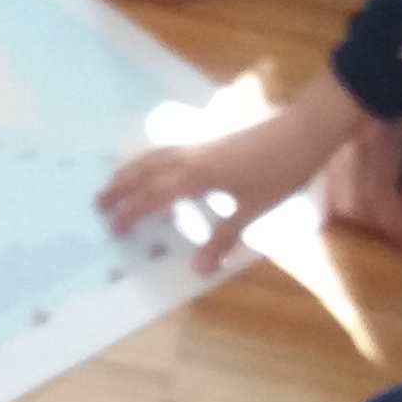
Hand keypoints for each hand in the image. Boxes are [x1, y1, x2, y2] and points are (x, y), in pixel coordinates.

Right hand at [101, 70, 368, 270]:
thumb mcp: (253, 210)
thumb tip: (197, 269)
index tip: (112, 227)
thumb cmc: (280, 172)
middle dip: (122, 186)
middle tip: (98, 201)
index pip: (154, 197)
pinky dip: (155, 160)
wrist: (303, 132)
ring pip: (157, 156)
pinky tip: (160, 167)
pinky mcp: (213, 141)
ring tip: (118, 181)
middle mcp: (191, 158)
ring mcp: (201, 146)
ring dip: (134, 170)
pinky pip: (171, 150)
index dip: (132, 212)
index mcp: (196, 177)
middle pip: (146, 171)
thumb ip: (223, 238)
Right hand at [320, 85, 401, 251]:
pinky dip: (347, 196)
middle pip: (352, 203)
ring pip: (335, 194)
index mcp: (379, 142)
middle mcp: (347, 145)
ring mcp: (332, 141)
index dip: (397, 228)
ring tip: (389, 215)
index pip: (379, 200)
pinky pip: (328, 179)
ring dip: (363, 214)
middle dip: (379, 224)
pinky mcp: (326, 139)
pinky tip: (367, 197)